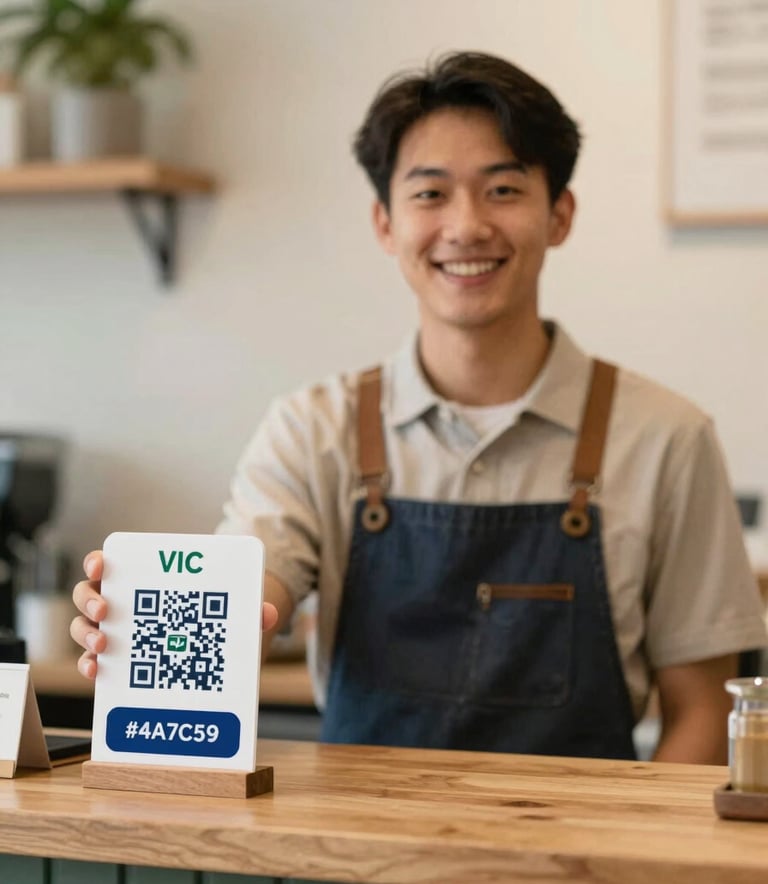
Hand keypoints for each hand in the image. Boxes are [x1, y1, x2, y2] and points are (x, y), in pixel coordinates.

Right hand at [70, 550, 279, 679]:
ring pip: (83, 627)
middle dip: (90, 599)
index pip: (110, 563)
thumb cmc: (216, 617)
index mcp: (143, 580)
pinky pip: (92, 661)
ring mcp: (115, 632)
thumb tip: (268, 613)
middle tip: (107, 610)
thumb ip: (250, 610)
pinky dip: (89, 665)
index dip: (98, 561)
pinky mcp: (116, 661)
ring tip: (104, 644)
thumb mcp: (232, 610)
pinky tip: (97, 671)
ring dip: (86, 634)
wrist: (214, 650)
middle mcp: (122, 603)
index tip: (101, 564)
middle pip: (88, 593)